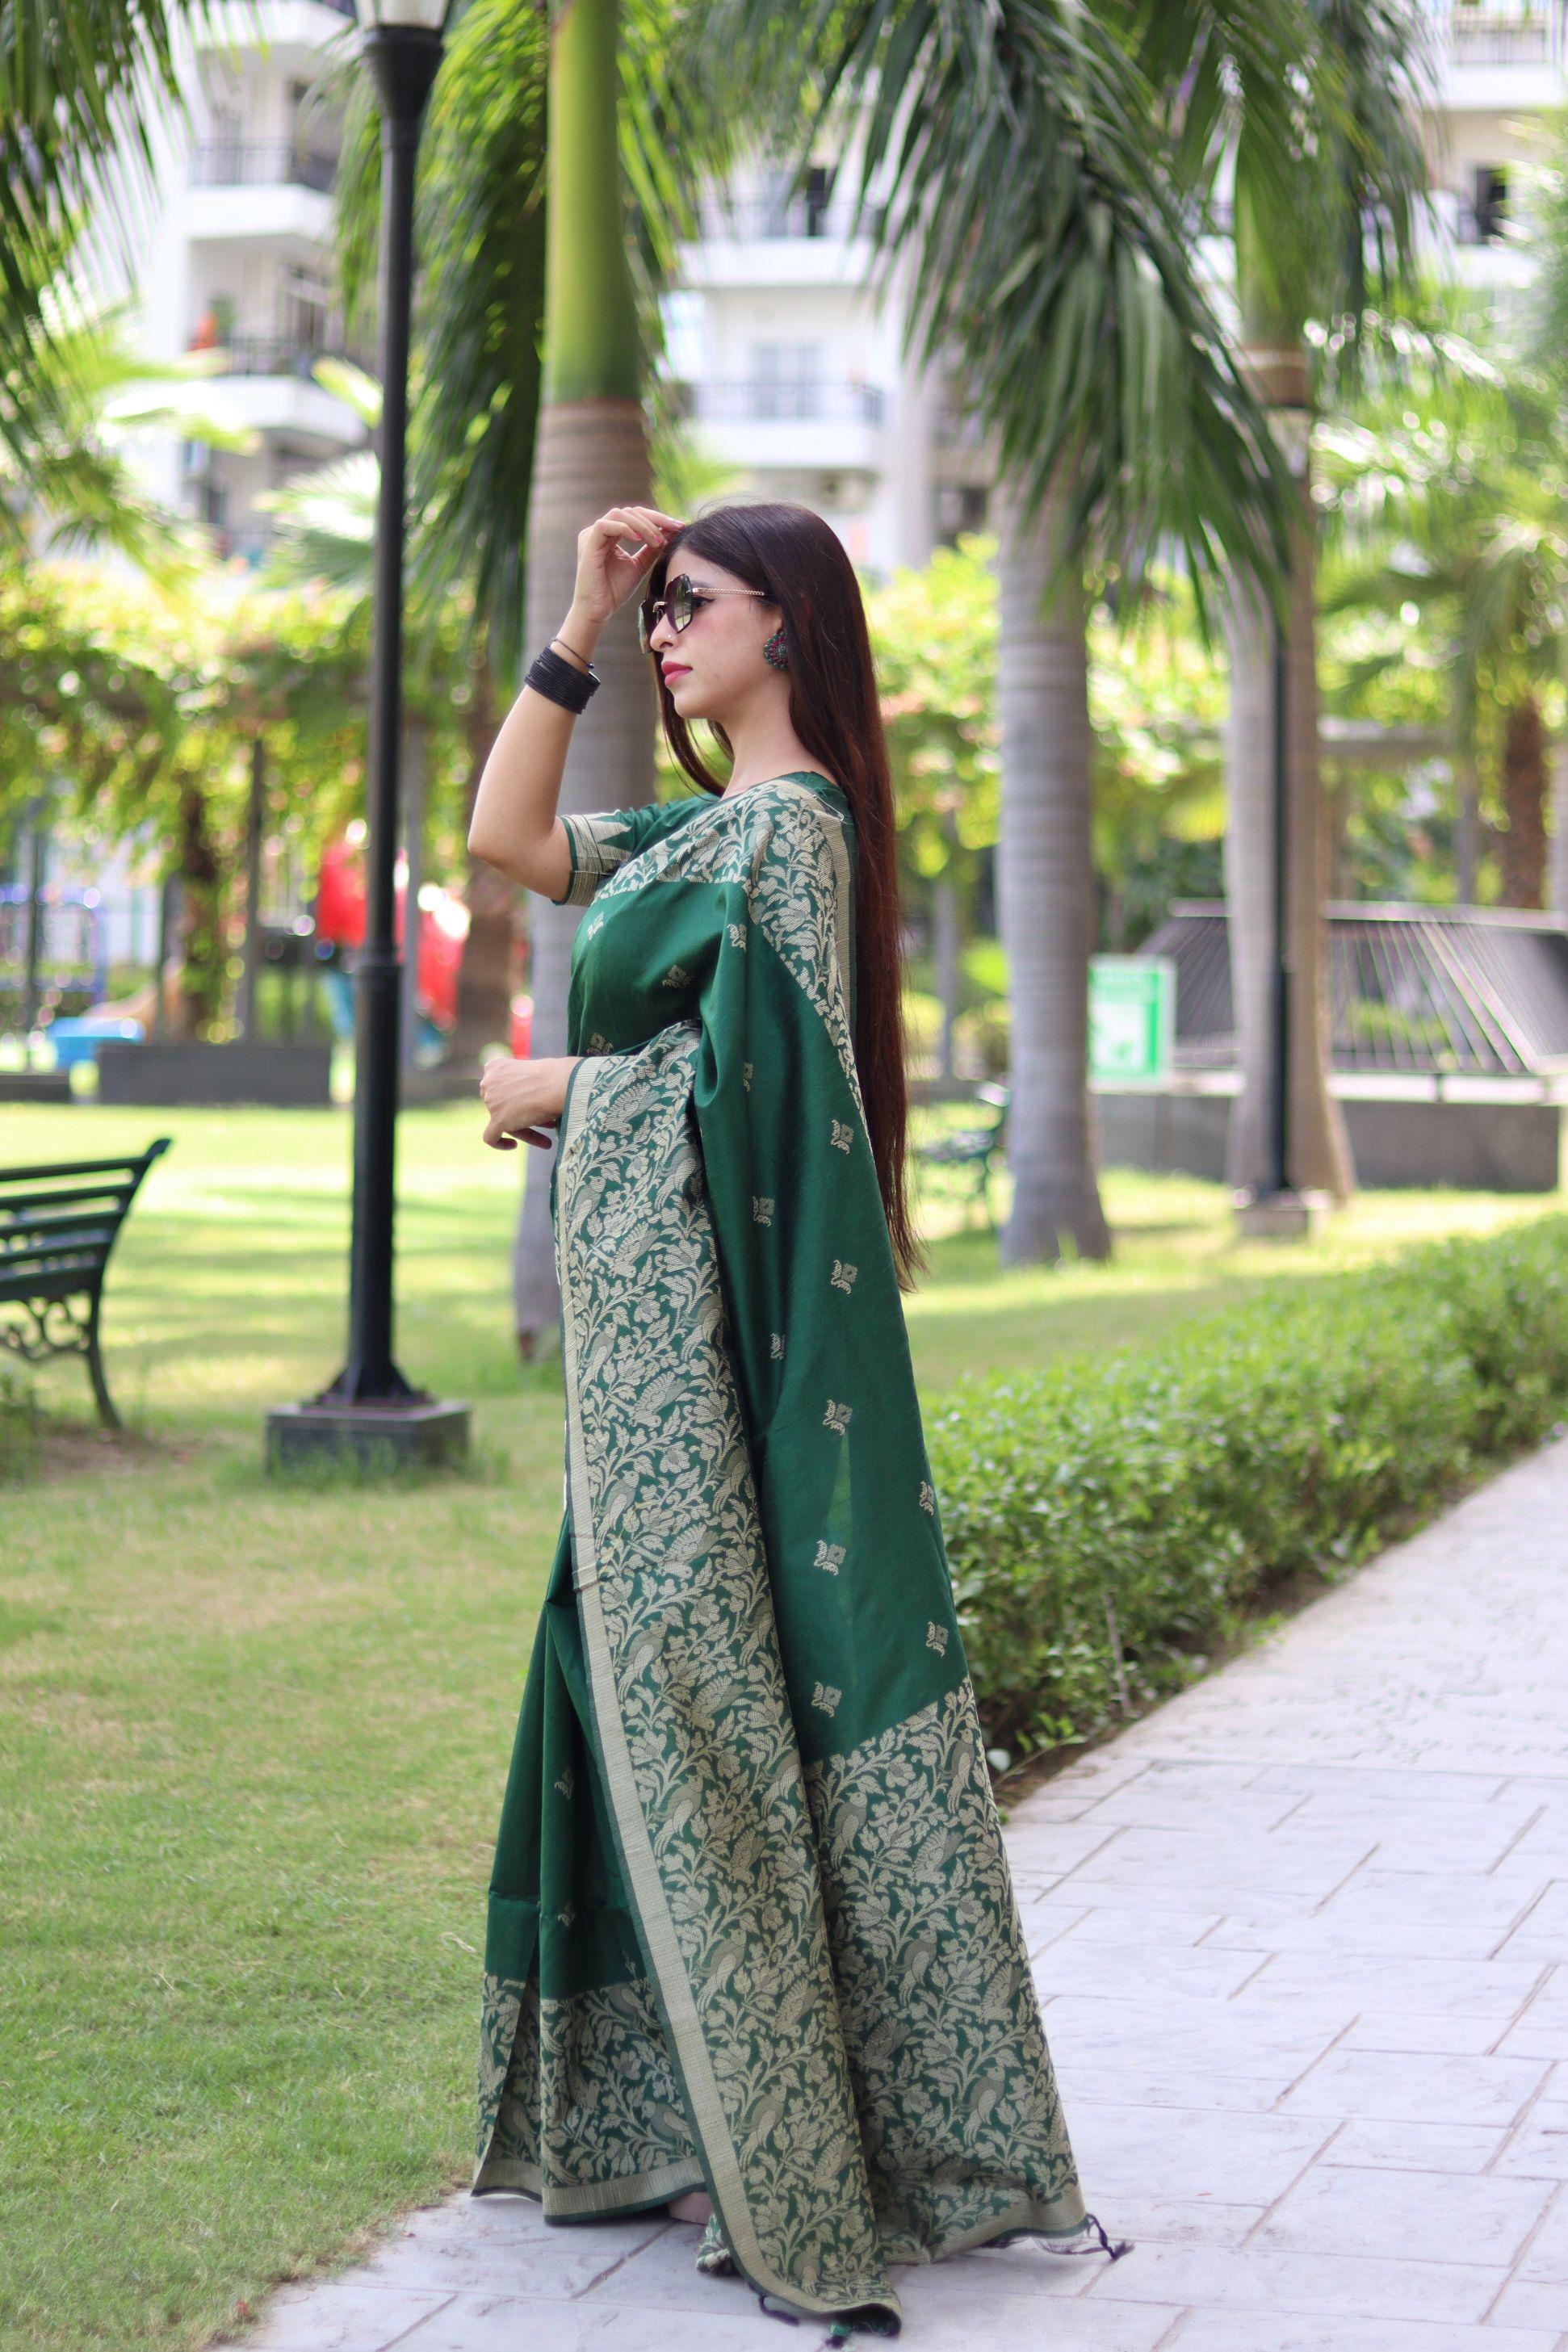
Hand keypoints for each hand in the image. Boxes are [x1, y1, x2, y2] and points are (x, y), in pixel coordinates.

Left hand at [478, 1054, 579, 1150]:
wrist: (561, 1083)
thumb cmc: (556, 1076)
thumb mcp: (532, 1072)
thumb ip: (522, 1082)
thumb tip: (527, 1098)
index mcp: (495, 1067)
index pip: (499, 1088)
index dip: (515, 1099)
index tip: (531, 1104)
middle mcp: (488, 1083)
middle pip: (501, 1105)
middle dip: (521, 1114)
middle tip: (544, 1124)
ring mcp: (491, 1101)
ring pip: (503, 1121)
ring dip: (523, 1130)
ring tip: (545, 1141)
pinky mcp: (497, 1119)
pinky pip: (491, 1138)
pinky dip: (500, 1144)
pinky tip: (513, 1145)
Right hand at [570, 504, 685, 631]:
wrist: (598, 610)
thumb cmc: (615, 590)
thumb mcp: (640, 566)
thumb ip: (653, 549)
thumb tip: (672, 532)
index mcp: (611, 534)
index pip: (636, 516)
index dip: (658, 518)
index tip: (678, 526)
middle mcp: (601, 531)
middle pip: (630, 511)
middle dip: (655, 518)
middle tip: (674, 529)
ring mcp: (592, 535)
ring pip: (619, 514)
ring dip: (642, 525)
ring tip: (656, 541)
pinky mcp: (587, 543)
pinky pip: (605, 526)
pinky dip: (625, 529)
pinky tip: (639, 540)